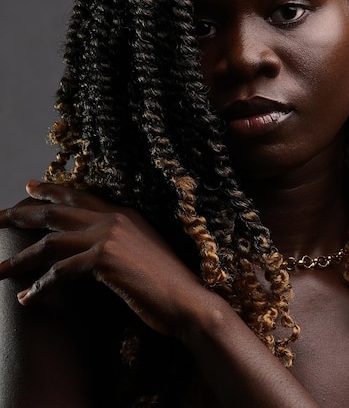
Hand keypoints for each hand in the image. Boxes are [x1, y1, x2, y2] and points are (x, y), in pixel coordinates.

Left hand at [0, 181, 210, 336]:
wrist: (188, 300)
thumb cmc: (168, 283)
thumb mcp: (142, 251)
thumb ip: (120, 242)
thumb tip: (95, 250)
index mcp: (124, 214)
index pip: (80, 196)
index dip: (52, 190)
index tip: (29, 187)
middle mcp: (114, 219)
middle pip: (57, 211)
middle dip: (22, 213)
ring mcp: (109, 236)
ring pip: (51, 241)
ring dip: (20, 257)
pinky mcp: (104, 258)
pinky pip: (60, 272)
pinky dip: (40, 287)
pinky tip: (26, 299)